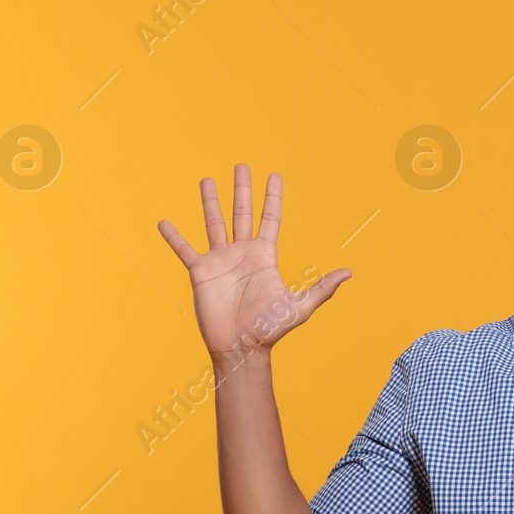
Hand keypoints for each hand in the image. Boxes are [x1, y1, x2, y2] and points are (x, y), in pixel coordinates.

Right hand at [158, 163, 350, 362]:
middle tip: (242, 165)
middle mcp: (242, 253)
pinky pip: (184, 249)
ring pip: (214, 223)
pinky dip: (173, 237)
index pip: (270, 219)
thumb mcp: (300, 307)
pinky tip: (163, 222)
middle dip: (242, 189)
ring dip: (210, 202)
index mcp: (265, 257)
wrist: (241, 348)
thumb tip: (349, 273)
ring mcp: (220, 261)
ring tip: (207, 179)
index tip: (274, 175)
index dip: (273, 197)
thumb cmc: (271, 330)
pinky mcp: (200, 272)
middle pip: (242, 213)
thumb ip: (323, 289)